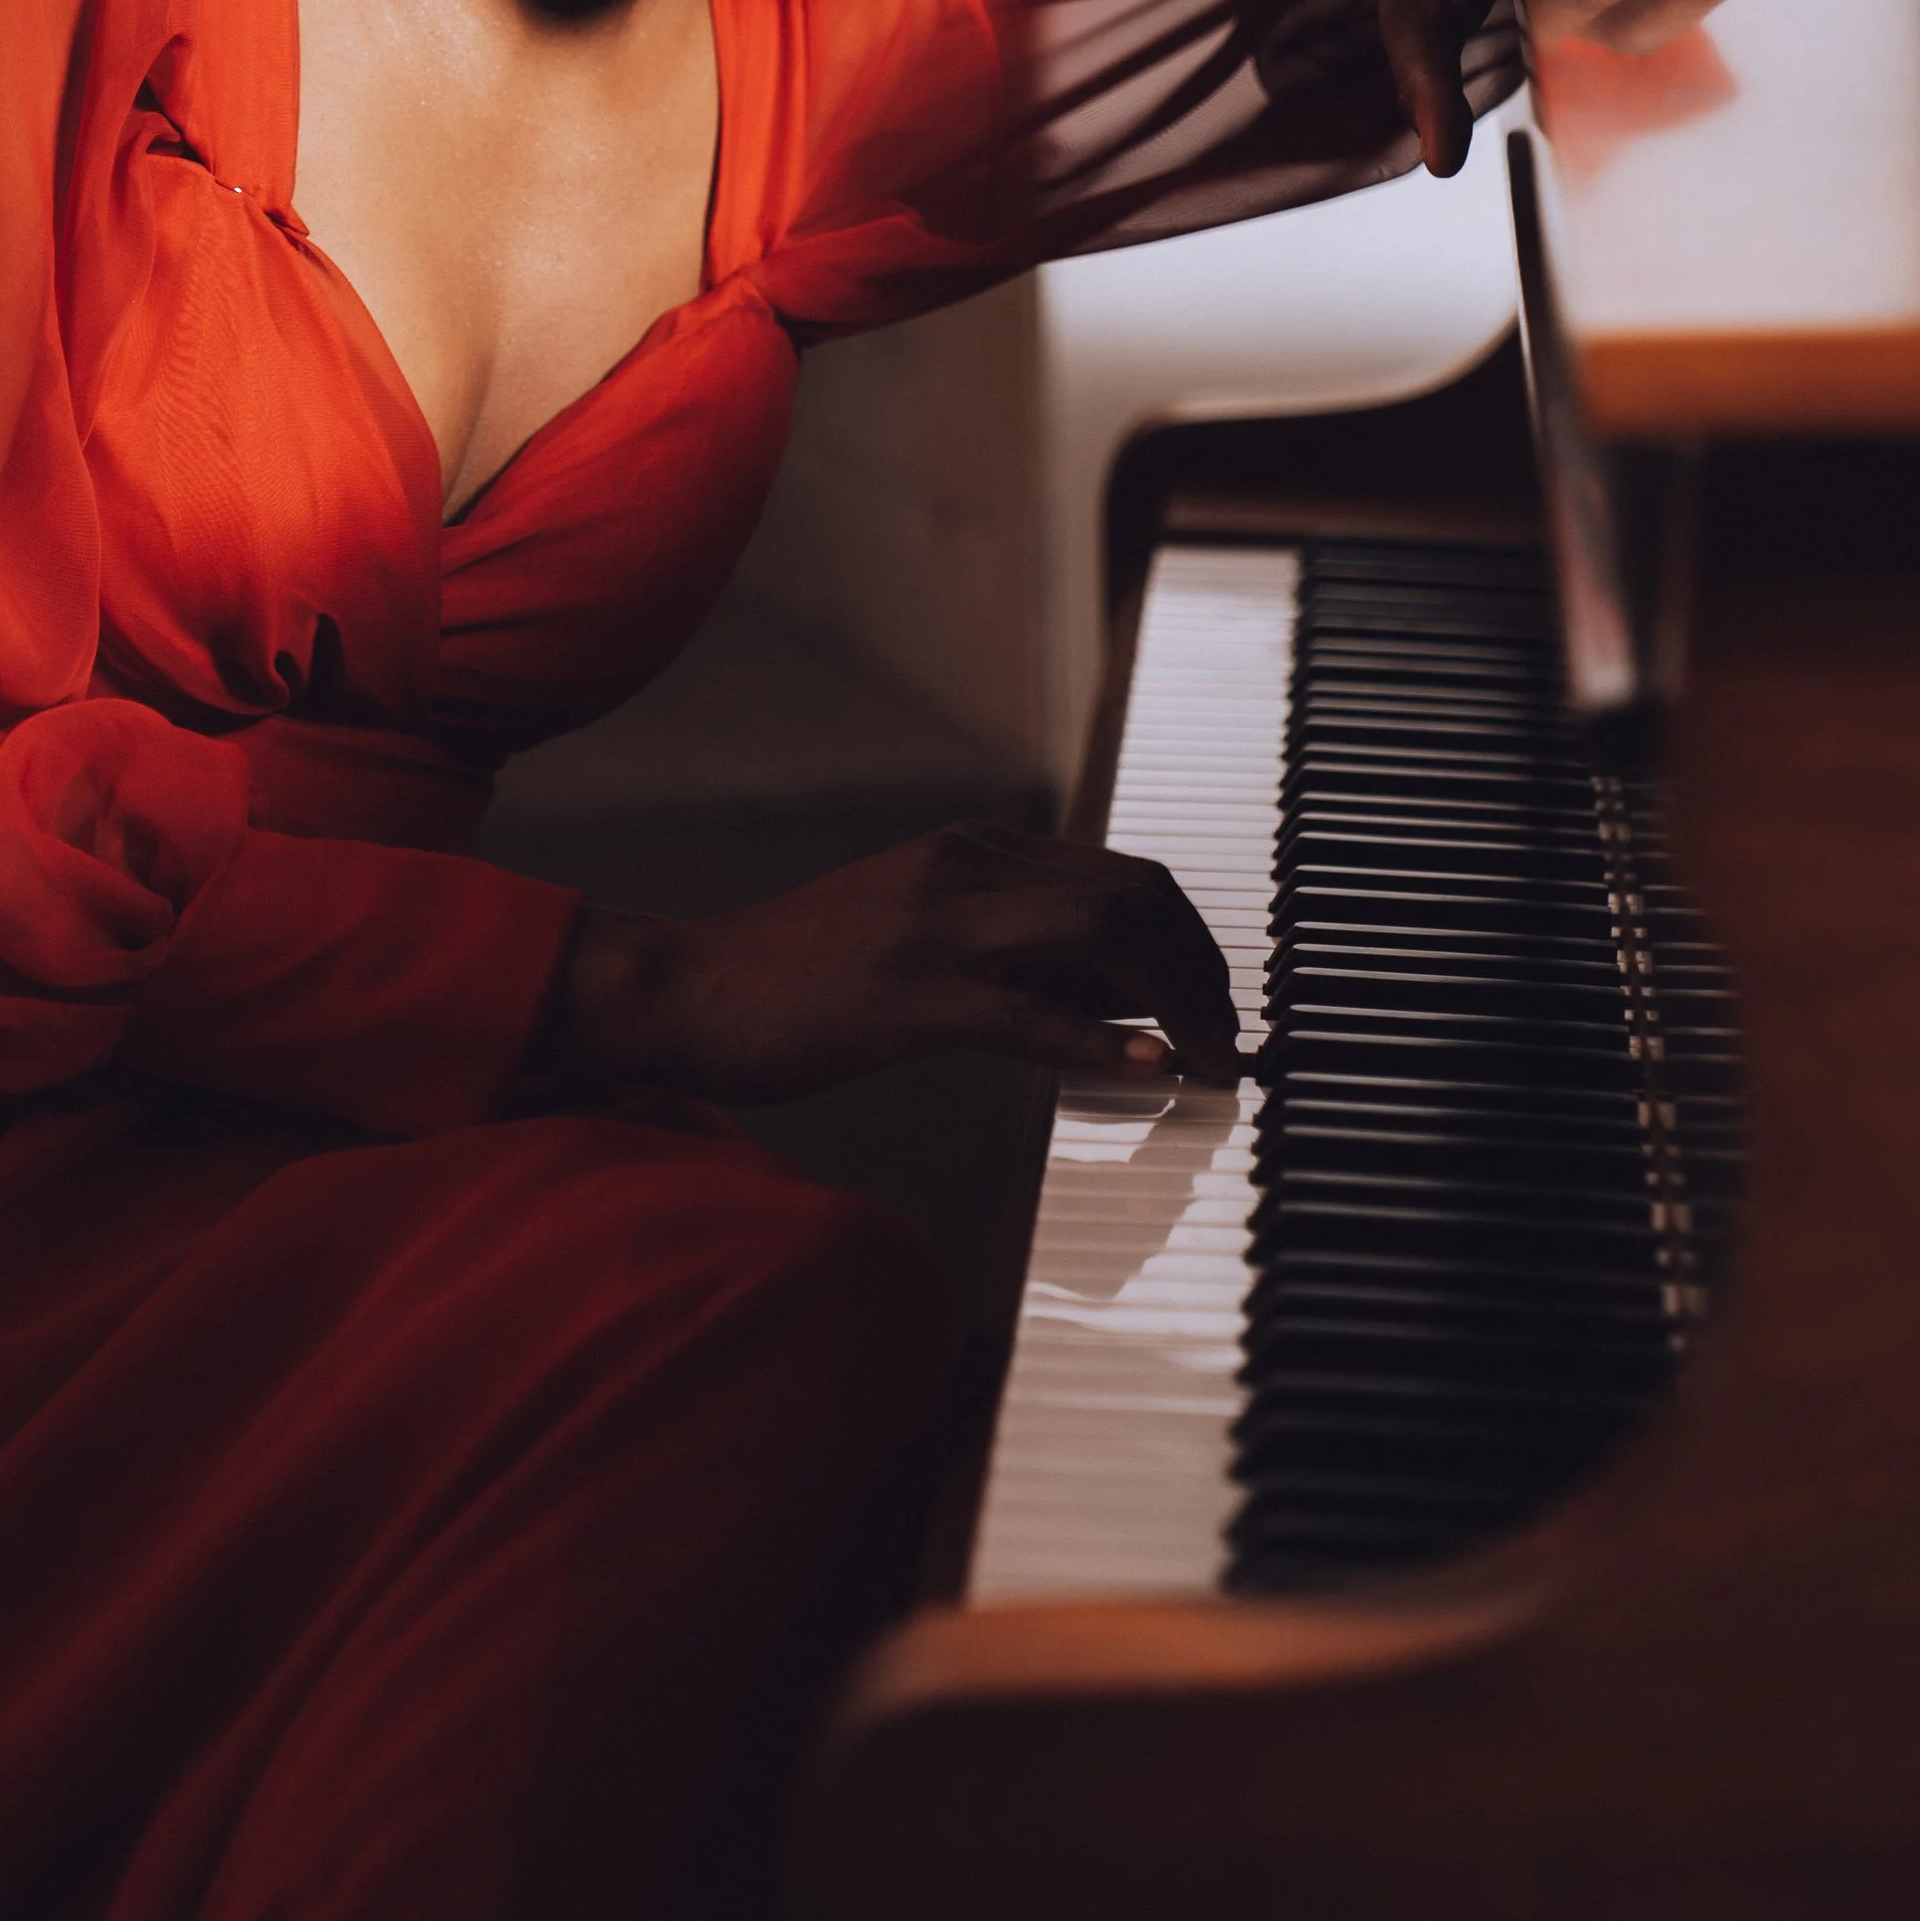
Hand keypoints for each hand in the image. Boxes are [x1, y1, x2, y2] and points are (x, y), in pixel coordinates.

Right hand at [540, 818, 1241, 1102]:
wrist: (688, 986)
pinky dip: (1105, 1044)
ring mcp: (938, 929)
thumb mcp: (921, 933)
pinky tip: (1153, 1072)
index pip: (1122, 872)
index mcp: (972, 849)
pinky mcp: (910, 999)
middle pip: (1132, 895)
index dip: (1190, 935)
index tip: (1218, 998)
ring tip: (1214, 1058)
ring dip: (1179, 1001)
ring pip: (1100, 939)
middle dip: (1204, 966)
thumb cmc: (803, 976)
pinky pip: (1030, 1017)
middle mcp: (966, 868)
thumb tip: (1124, 996)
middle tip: (1231, 1036)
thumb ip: (1014, 947)